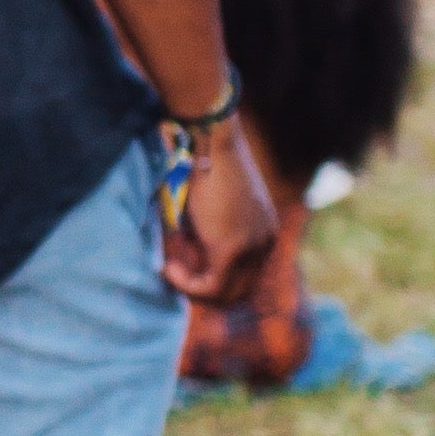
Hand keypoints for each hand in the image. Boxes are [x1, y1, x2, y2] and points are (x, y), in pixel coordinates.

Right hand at [159, 127, 278, 312]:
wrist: (211, 142)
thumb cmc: (206, 164)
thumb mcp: (212, 208)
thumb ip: (207, 237)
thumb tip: (187, 260)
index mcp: (265, 231)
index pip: (246, 275)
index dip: (213, 278)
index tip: (184, 263)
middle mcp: (266, 242)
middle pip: (241, 289)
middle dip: (205, 288)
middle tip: (176, 272)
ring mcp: (253, 247)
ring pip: (227, 293)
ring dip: (194, 288)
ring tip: (170, 269)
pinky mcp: (233, 249)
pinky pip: (211, 286)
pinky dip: (187, 284)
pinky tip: (168, 269)